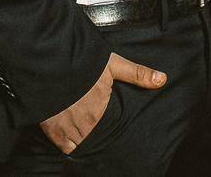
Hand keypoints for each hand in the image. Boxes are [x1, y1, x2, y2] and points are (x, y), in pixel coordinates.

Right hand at [40, 53, 165, 153]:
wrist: (47, 63)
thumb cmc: (80, 62)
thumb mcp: (112, 64)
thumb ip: (137, 74)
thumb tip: (163, 79)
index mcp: (102, 111)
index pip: (113, 130)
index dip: (113, 129)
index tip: (112, 125)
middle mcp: (87, 125)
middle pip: (98, 138)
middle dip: (99, 134)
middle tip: (99, 128)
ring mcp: (69, 130)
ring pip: (83, 145)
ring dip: (86, 140)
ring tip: (88, 133)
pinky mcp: (54, 132)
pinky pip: (66, 148)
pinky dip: (71, 145)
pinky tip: (74, 138)